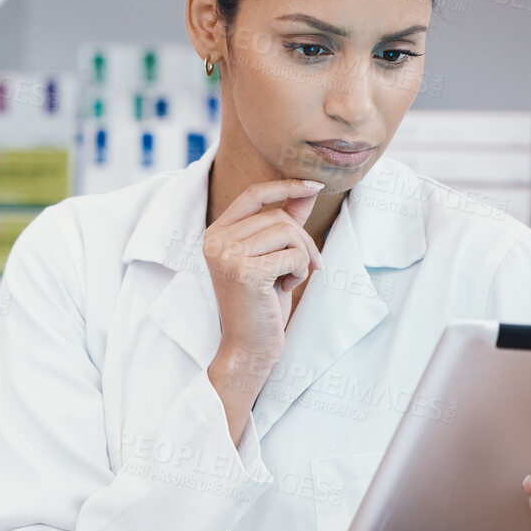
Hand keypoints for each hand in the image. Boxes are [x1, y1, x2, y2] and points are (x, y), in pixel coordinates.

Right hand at [203, 178, 325, 362]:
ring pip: (287, 232)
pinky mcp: (245, 271)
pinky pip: (292, 254)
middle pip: (277, 216)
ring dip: (302, 256)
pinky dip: (300, 271)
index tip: (315, 186)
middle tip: (307, 267)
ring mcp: (227, 255)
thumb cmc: (261, 302)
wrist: (248, 345)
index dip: (286, 186)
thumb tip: (308, 189)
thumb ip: (286, 222)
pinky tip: (285, 288)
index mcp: (216, 233)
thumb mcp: (273, 256)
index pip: (253, 194)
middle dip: (303, 240)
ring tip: (290, 278)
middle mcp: (216, 240)